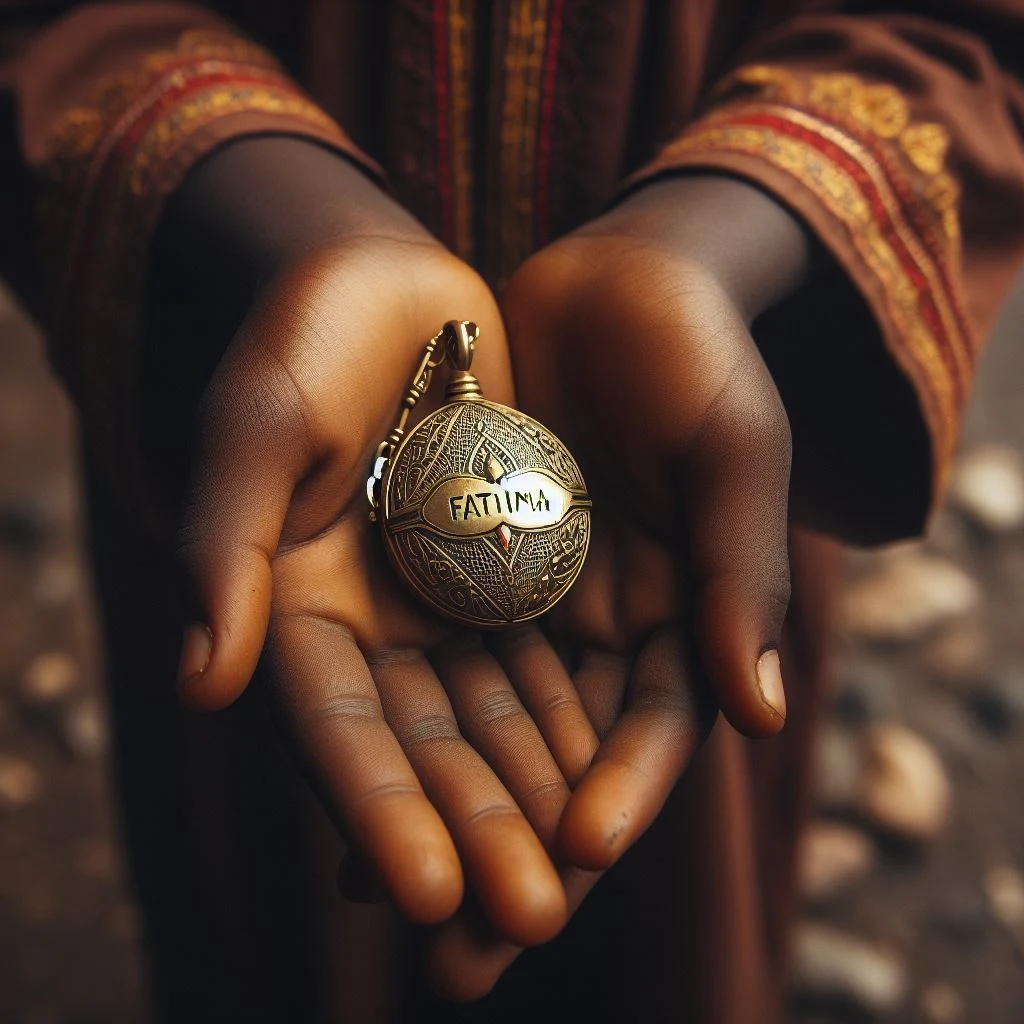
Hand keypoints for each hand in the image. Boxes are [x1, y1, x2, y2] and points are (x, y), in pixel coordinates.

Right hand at [160, 139, 601, 947]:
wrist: (385, 286)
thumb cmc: (304, 340)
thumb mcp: (257, 427)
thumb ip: (227, 548)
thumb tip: (199, 685)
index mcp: (298, 609)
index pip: (334, 728)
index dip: (374, 809)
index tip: (424, 890)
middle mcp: (376, 624)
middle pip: (429, 744)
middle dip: (479, 830)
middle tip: (531, 921)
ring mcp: (447, 600)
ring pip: (500, 716)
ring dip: (540, 795)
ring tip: (586, 875)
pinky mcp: (514, 568)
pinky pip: (554, 653)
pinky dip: (582, 713)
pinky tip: (617, 775)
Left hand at [428, 175, 807, 995]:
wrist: (613, 277)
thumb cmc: (695, 354)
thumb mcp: (733, 451)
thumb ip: (738, 575)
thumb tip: (760, 717)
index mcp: (681, 616)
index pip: (654, 730)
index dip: (621, 793)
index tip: (574, 855)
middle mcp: (602, 627)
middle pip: (556, 757)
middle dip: (512, 848)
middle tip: (465, 959)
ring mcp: (529, 600)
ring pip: (479, 724)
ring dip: (438, 808)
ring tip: (384, 897)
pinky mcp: (461, 563)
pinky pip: (421, 652)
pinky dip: (392, 715)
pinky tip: (347, 781)